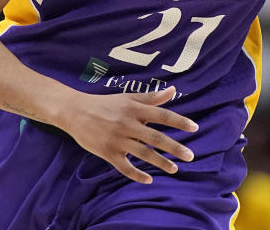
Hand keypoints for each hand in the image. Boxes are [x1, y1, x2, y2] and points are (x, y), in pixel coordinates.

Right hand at [57, 86, 196, 183]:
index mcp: (134, 108)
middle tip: (190, 156)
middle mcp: (127, 124)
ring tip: (174, 169)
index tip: (194, 128)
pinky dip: (137, 174)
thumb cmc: (104, 104)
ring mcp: (117, 140)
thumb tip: (173, 91)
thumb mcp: (127, 97)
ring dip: (161, 163)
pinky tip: (149, 179)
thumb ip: (150, 97)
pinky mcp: (108, 152)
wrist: (75, 111)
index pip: (162, 115)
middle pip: (156, 138)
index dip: (179, 121)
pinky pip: (125, 167)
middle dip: (175, 148)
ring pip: (143, 154)